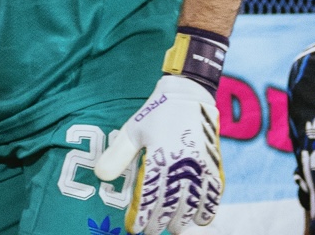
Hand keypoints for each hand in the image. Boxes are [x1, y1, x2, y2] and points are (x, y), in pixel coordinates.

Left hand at [92, 74, 222, 233]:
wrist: (190, 93)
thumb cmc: (157, 112)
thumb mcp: (132, 130)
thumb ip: (117, 156)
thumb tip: (101, 176)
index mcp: (158, 160)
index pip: (148, 202)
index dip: (140, 220)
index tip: (134, 228)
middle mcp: (180, 168)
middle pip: (169, 210)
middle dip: (158, 224)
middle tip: (151, 230)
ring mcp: (200, 169)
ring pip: (191, 208)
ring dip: (181, 221)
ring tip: (172, 227)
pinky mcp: (214, 166)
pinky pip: (213, 196)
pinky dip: (206, 211)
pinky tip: (199, 219)